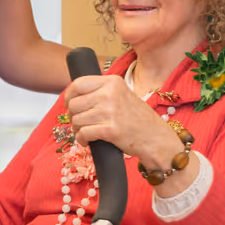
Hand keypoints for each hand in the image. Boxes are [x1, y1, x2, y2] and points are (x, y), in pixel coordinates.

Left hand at [66, 74, 182, 169]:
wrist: (156, 138)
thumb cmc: (137, 118)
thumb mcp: (122, 94)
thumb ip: (101, 91)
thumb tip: (73, 96)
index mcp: (112, 82)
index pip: (78, 84)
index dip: (68, 96)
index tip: (69, 105)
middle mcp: (110, 94)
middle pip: (74, 104)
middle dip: (72, 116)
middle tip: (79, 122)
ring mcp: (109, 112)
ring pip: (77, 120)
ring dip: (77, 129)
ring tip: (85, 132)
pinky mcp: (109, 130)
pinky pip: (83, 134)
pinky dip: (81, 139)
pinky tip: (86, 142)